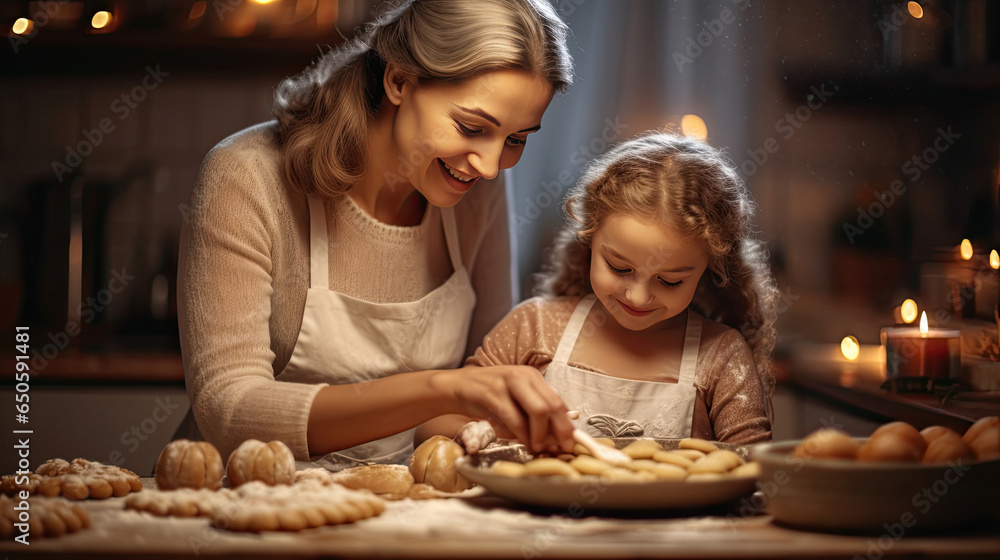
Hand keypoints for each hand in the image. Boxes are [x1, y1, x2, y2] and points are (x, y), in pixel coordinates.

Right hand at [430, 365, 574, 452]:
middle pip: (553, 405)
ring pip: (538, 411)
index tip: (570, 443)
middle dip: (559, 431)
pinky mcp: (492, 393)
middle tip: (558, 449)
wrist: (455, 386)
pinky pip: (515, 418)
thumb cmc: (487, 397)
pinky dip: (522, 435)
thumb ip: (533, 413)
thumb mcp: (514, 399)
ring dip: (540, 435)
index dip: (567, 425)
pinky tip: (523, 443)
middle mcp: (523, 375)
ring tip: (537, 448)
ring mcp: (507, 382)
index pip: (558, 401)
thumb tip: (556, 436)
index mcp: (532, 376)